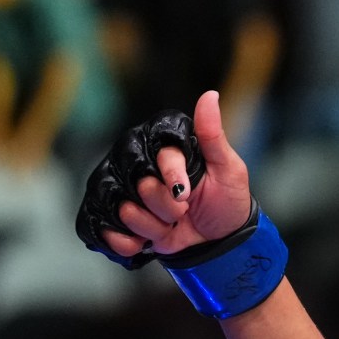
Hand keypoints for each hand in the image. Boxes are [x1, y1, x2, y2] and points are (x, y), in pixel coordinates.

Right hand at [76, 90, 251, 266]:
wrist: (220, 242)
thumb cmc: (227, 201)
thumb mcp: (228, 169)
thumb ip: (213, 135)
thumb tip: (210, 95)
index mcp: (166, 148)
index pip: (157, 154)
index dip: (172, 176)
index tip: (187, 193)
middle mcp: (142, 166)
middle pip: (140, 184)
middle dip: (167, 206)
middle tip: (185, 210)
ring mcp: (128, 193)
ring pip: (127, 210)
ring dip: (155, 227)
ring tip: (172, 224)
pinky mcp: (119, 219)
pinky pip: (110, 229)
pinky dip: (132, 242)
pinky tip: (150, 243)